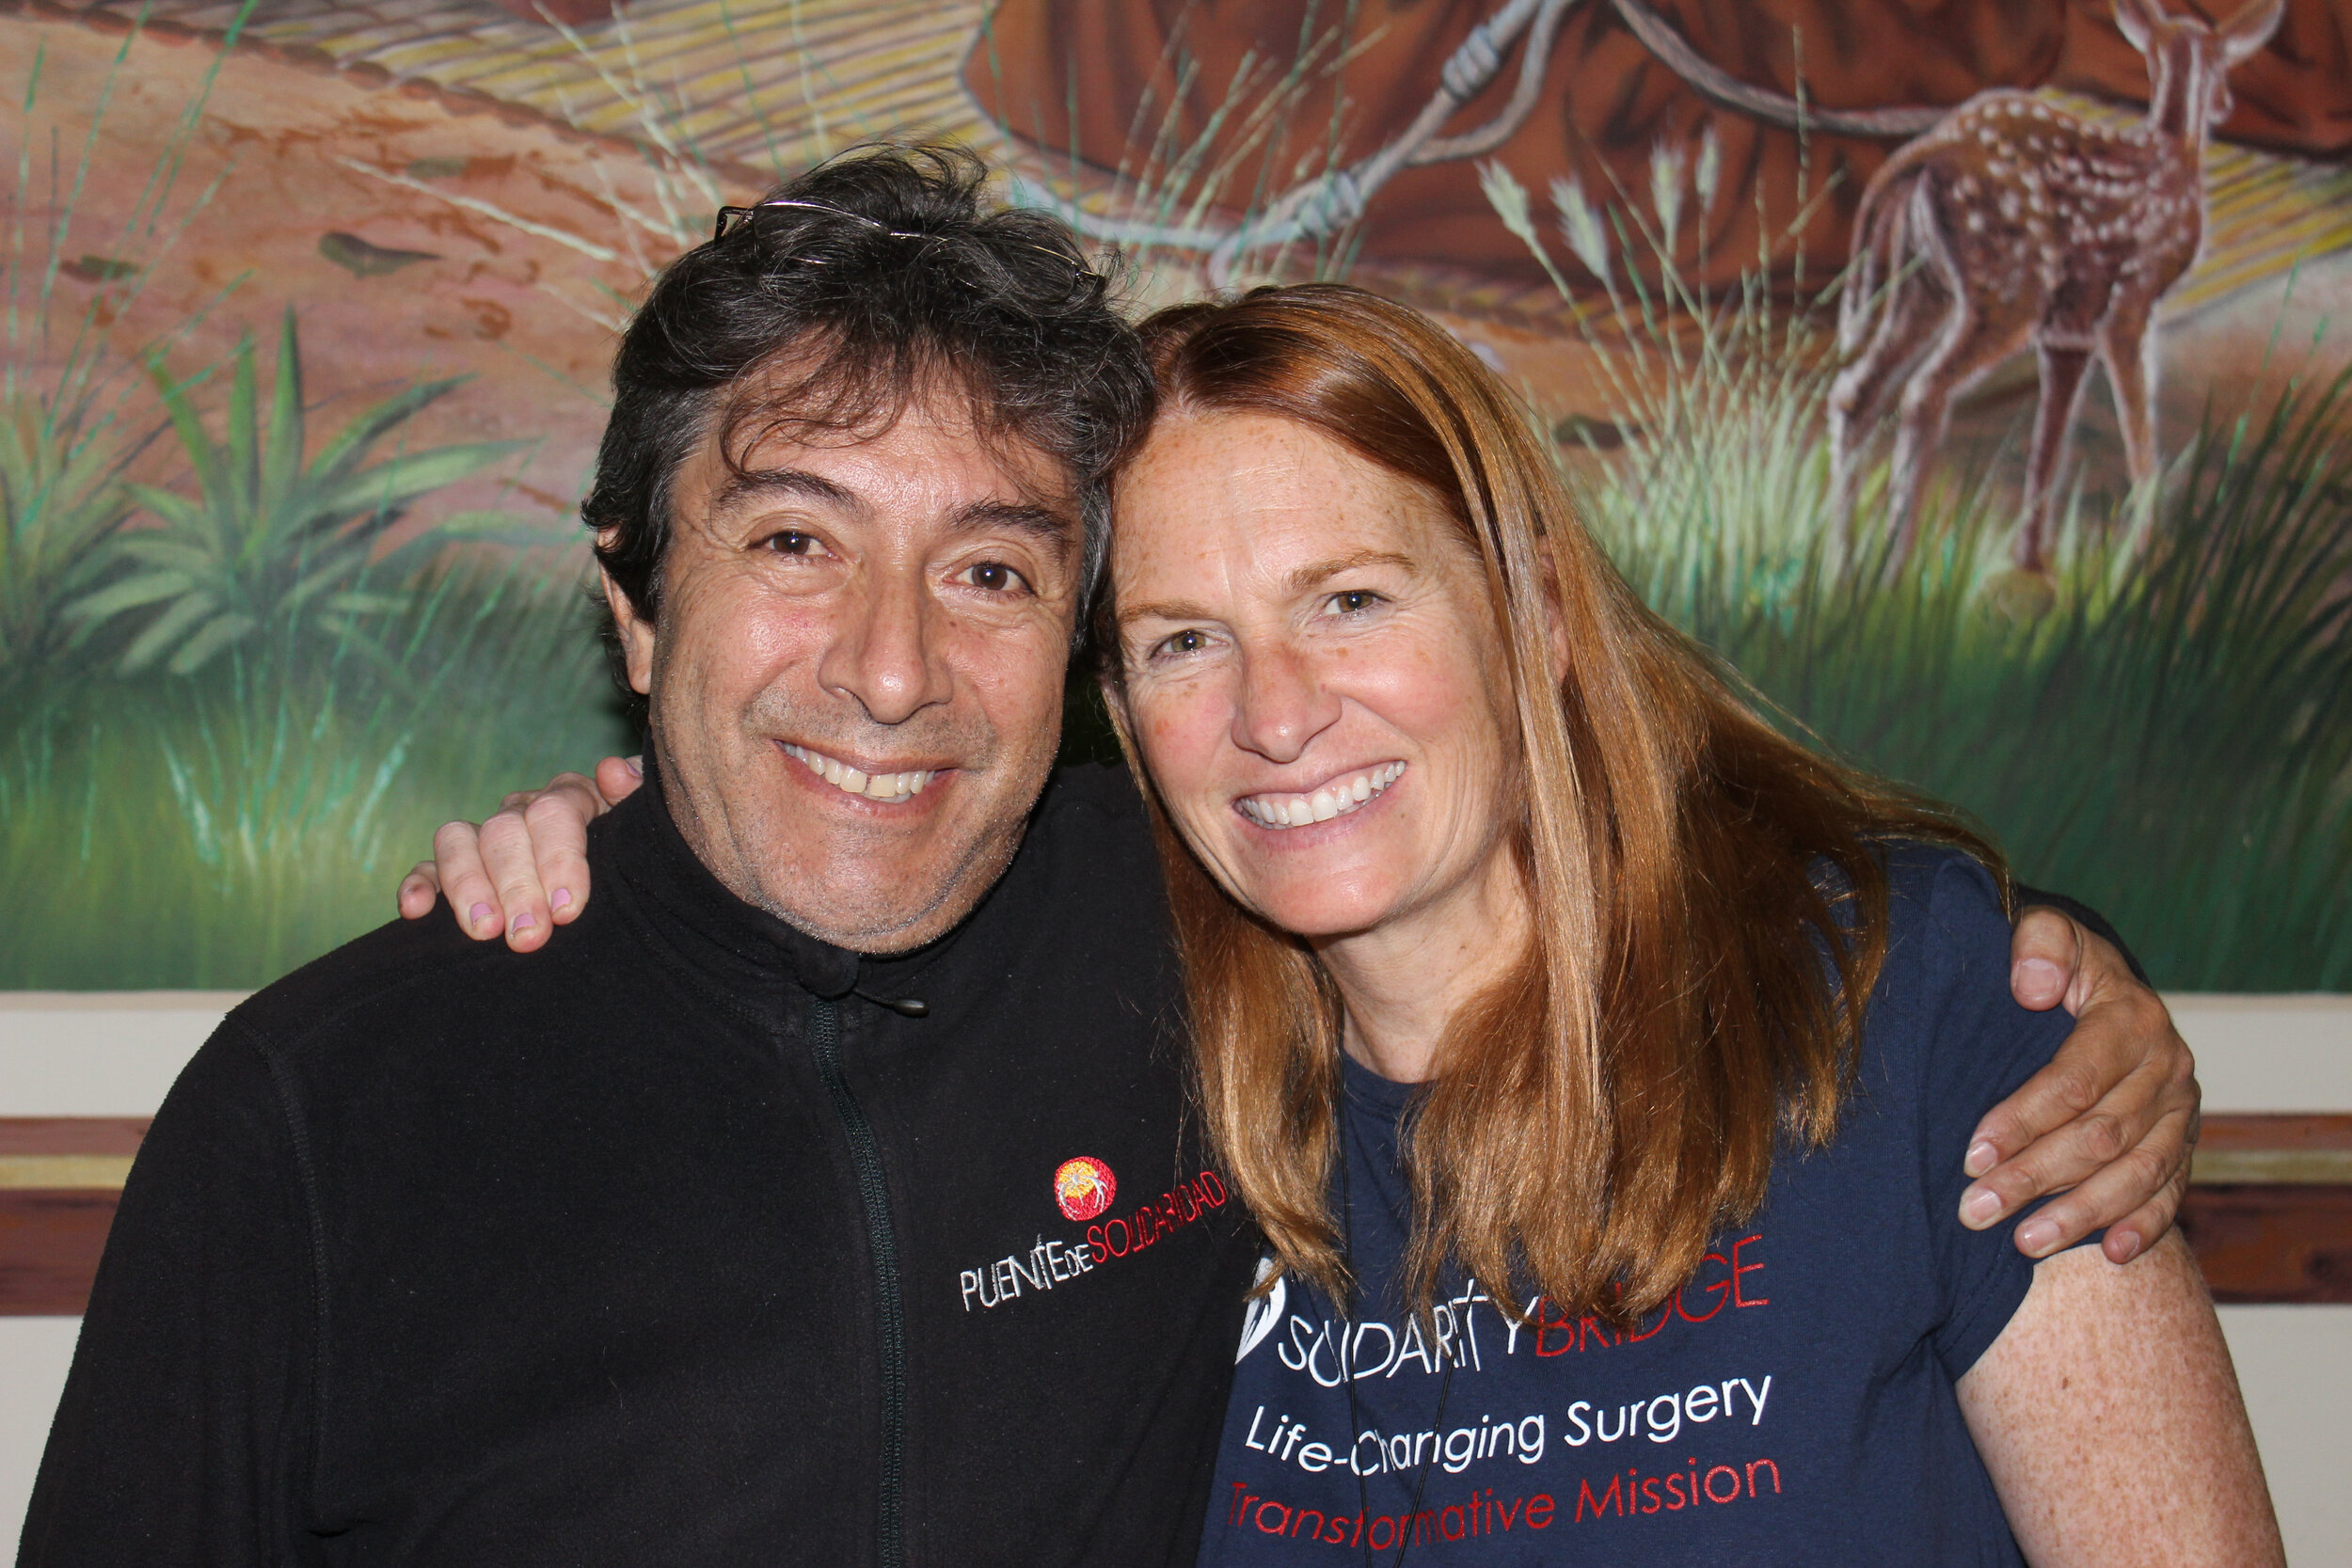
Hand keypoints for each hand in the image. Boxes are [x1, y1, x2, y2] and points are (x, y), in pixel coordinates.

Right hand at [395, 756, 644, 950]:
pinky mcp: (454, 870)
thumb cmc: (639, 858)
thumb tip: (613, 772)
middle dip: (517, 887)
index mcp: (571, 798)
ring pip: (459, 842)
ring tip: (485, 931)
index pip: (556, 811)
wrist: (629, 883)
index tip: (569, 909)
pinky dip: (419, 885)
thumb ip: (637, 798)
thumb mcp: (647, 829)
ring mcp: (486, 839)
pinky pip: (427, 868)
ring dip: (468, 887)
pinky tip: (416, 911)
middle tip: (530, 937)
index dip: (560, 859)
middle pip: (506, 832)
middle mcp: (523, 813)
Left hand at [1963, 906, 2198, 1265]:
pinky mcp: (2183, 1142)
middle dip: (2035, 1178)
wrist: (2102, 982)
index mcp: (2131, 1019)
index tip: (1972, 1154)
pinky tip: (2108, 1253)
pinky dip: (2144, 1226)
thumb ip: (2038, 944)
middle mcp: (2167, 1067)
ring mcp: (2181, 1110)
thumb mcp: (2046, 933)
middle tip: (1976, 1209)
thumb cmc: (2057, 963)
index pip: (2074, 1082)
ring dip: (2080, 1214)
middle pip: (2099, 1137)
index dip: (2022, 1120)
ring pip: (2135, 1174)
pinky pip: (2170, 1191)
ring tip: (2023, 1242)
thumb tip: (2030, 985)